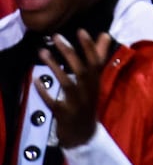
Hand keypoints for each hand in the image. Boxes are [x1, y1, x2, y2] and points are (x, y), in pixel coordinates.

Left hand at [36, 31, 111, 147]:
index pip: (95, 61)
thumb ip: (99, 57)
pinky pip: (53, 101)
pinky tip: (36, 80)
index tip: (80, 31)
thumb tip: (104, 35)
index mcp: (96, 82)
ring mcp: (76, 103)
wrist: (83, 134)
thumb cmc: (88, 102)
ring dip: (55, 66)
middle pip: (81, 69)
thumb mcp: (95, 80)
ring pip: (66, 82)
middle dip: (69, 52)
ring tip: (42, 52)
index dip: (89, 46)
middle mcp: (88, 91)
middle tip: (56, 37)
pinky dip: (44, 91)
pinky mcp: (63, 113)